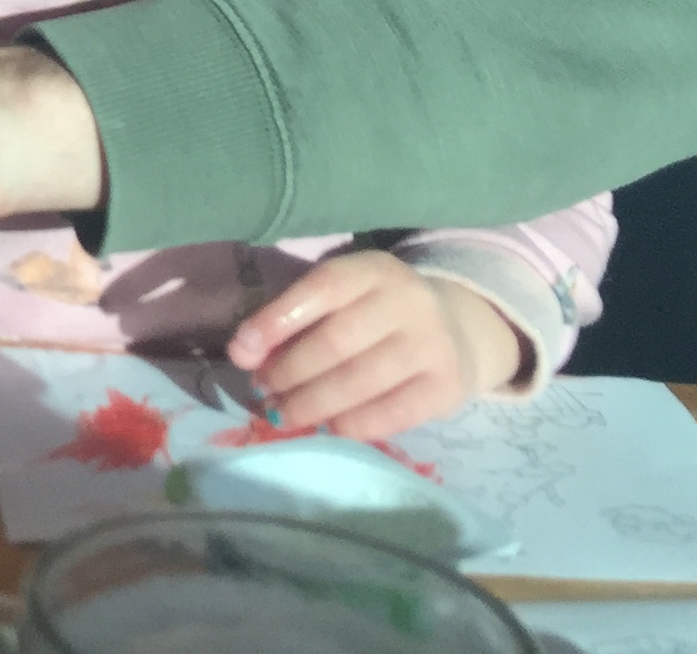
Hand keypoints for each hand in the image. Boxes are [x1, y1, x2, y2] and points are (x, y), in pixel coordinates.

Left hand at [228, 251, 525, 437]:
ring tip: (282, 413)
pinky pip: (391, 414)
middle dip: (289, 371)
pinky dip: (351, 424)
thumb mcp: (341, 298)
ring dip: (312, 403)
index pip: (320, 289)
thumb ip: (294, 317)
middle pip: (336, 342)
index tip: (240, 352)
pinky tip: (329, 426)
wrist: (456, 329)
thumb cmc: (375, 313)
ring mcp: (433, 344)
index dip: (275, 321)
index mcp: (373, 270)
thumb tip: (244, 354)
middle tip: (262, 390)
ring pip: (360, 381)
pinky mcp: (448, 386)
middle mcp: (407, 301)